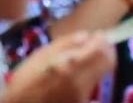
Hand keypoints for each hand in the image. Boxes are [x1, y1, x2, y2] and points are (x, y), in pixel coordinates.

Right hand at [0, 31, 114, 102]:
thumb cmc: (25, 79)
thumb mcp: (40, 54)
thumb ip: (66, 43)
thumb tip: (87, 35)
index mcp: (69, 66)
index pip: (101, 50)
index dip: (103, 40)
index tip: (99, 35)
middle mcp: (80, 81)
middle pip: (107, 62)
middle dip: (106, 50)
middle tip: (98, 44)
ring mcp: (82, 94)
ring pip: (101, 72)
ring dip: (99, 61)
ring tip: (86, 56)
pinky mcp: (81, 102)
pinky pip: (93, 83)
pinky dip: (91, 74)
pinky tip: (79, 71)